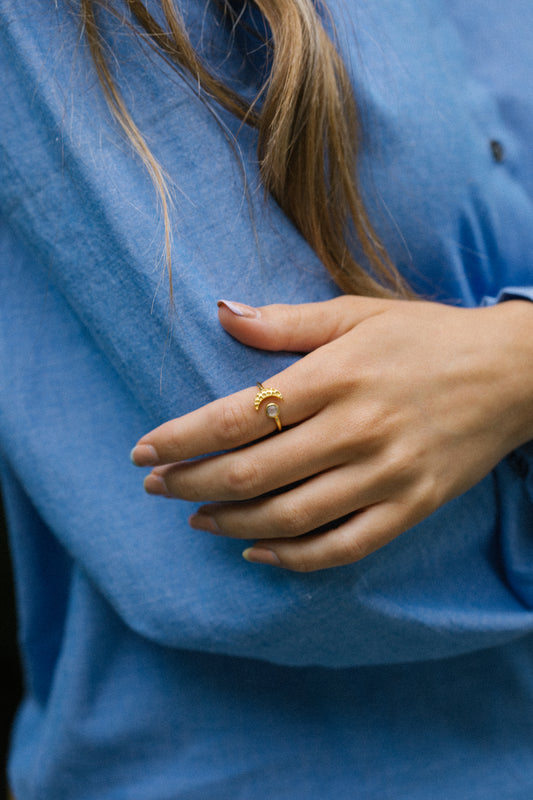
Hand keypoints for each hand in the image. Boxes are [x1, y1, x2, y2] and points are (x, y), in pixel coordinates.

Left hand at [131, 296, 532, 571]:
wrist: (513, 373)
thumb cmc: (426, 337)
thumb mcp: (357, 314)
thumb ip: (285, 323)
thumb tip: (220, 314)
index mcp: (337, 375)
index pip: (238, 415)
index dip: (182, 438)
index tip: (144, 450)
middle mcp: (358, 429)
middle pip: (253, 472)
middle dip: (192, 484)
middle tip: (157, 485)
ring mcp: (387, 474)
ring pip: (290, 515)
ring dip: (230, 522)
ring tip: (196, 518)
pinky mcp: (412, 506)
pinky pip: (344, 547)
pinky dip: (294, 557)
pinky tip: (257, 550)